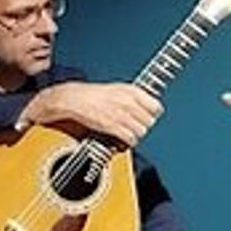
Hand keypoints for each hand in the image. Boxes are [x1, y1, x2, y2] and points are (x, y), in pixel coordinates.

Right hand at [22, 82, 161, 145]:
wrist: (74, 99)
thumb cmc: (95, 94)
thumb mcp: (119, 89)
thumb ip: (136, 97)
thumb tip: (151, 106)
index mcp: (132, 91)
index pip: (156, 107)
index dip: (152, 114)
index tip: (147, 116)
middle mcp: (129, 102)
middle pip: (150, 121)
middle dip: (143, 125)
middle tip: (135, 125)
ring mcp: (122, 114)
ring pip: (142, 131)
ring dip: (136, 135)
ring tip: (128, 132)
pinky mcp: (113, 126)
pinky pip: (131, 139)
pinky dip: (129, 142)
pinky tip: (123, 139)